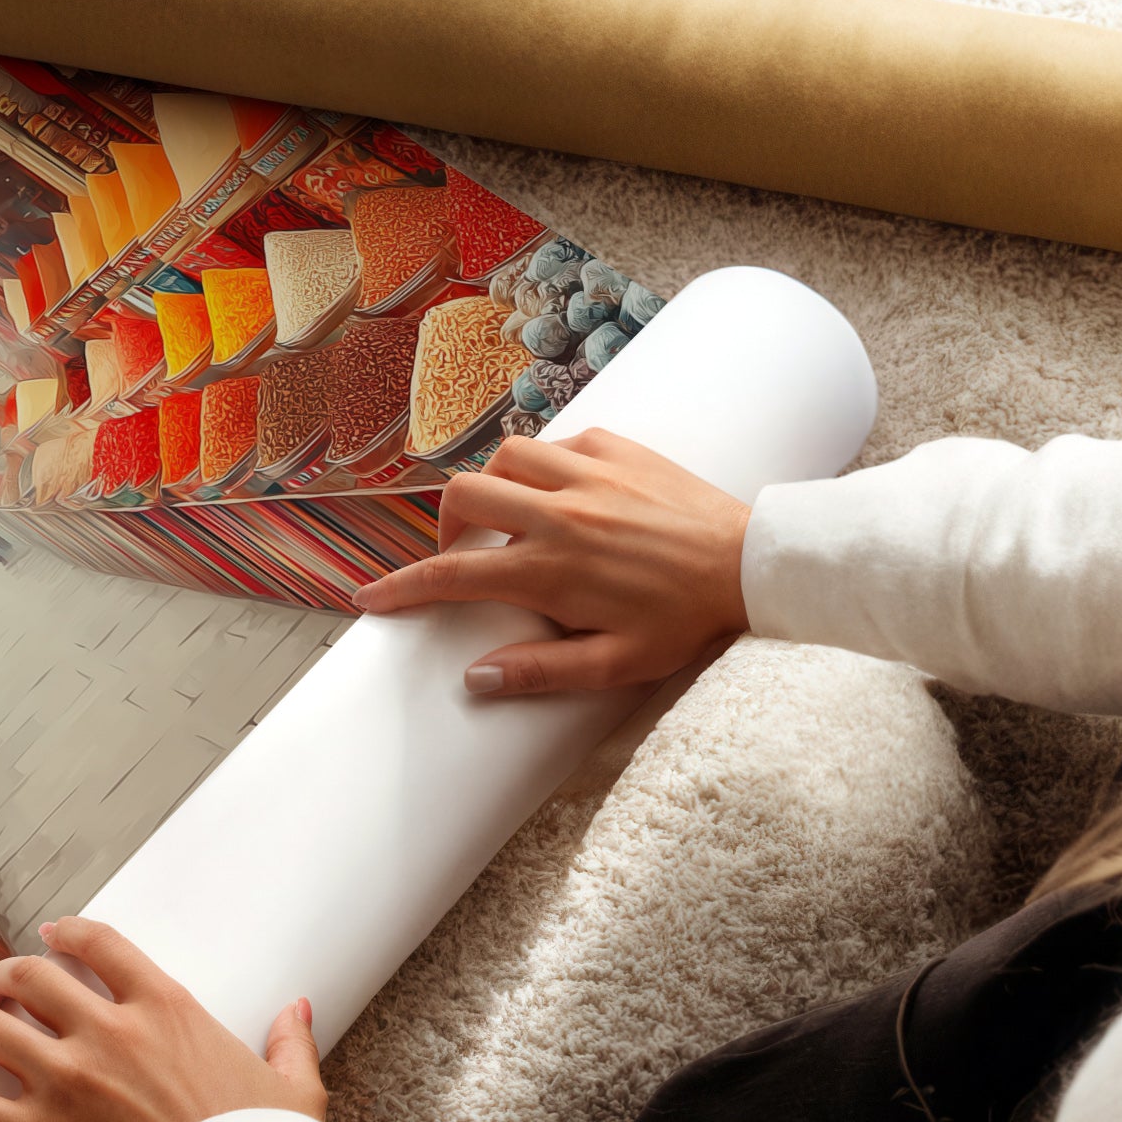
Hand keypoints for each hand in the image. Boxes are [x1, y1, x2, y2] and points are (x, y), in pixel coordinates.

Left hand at [0, 917, 323, 1121]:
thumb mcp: (292, 1087)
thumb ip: (288, 1040)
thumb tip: (298, 1008)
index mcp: (164, 1008)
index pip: (98, 946)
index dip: (65, 935)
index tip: (49, 937)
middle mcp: (106, 1032)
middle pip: (31, 978)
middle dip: (6, 977)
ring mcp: (66, 1082)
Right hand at [351, 429, 750, 696]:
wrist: (752, 564)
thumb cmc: (686, 621)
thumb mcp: (616, 664)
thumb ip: (542, 671)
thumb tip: (476, 678)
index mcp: (550, 570)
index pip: (451, 575)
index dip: (401, 588)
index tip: (370, 599)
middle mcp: (558, 513)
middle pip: (462, 496)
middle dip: (444, 526)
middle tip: (462, 554)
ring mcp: (587, 474)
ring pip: (503, 458)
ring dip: (492, 487)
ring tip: (509, 518)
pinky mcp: (617, 447)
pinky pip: (556, 442)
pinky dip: (543, 465)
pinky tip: (561, 492)